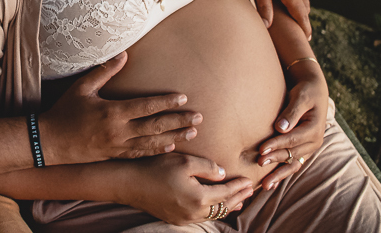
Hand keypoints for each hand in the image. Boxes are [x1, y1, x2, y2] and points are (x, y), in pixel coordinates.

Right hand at [39, 52, 201, 163]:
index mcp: (112, 112)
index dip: (166, 103)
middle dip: (178, 121)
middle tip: (198, 117)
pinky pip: (140, 154)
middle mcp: (118, 131)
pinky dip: (157, 151)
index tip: (183, 98)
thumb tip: (123, 55)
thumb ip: (104, 72)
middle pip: (155, 126)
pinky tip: (170, 147)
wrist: (50, 141)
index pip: (145, 107)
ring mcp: (118, 146)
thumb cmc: (64, 111)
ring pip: (152, 143)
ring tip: (192, 133)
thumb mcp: (82, 88)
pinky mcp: (115, 156)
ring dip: (174, 137)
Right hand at [117, 153, 253, 224]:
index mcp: (199, 198)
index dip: (239, 186)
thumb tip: (223, 173)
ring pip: (213, 214)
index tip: (250, 180)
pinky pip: (202, 217)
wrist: (131, 184)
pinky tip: (216, 205)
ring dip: (227, 206)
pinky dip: (213, 210)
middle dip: (238, 198)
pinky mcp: (177, 219)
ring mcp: (185, 219)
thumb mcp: (184, 161)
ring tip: (239, 200)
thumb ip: (207, 167)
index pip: (226, 193)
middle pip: (223, 207)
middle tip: (250, 190)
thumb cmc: (156, 169)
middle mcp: (194, 213)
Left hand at [256, 66, 327, 189]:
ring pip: (293, 164)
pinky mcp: (303, 150)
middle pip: (292, 153)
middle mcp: (314, 142)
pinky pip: (293, 164)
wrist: (314, 92)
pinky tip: (271, 183)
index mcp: (314, 129)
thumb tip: (280, 127)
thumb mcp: (301, 97)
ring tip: (265, 185)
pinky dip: (282, 173)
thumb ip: (291, 112)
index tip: (262, 149)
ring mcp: (309, 148)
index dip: (278, 144)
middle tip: (259, 163)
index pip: (293, 139)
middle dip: (275, 159)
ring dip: (279, 174)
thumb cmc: (306, 92)